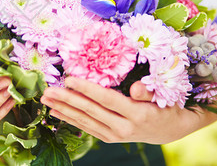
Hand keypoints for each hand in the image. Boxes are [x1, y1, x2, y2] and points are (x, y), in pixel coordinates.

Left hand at [41, 77, 216, 143]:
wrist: (170, 130)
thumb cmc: (166, 106)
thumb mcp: (164, 96)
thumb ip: (148, 91)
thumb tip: (135, 89)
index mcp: (137, 114)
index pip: (106, 99)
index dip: (87, 88)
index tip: (68, 79)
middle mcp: (124, 127)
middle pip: (91, 111)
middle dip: (67, 100)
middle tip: (48, 90)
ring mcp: (116, 135)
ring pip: (85, 121)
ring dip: (64, 110)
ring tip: (46, 100)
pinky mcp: (110, 138)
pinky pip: (87, 128)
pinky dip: (71, 120)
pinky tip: (57, 112)